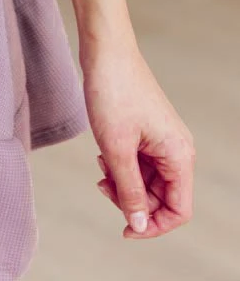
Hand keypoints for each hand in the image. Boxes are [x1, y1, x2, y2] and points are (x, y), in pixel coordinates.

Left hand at [82, 39, 194, 239]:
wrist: (105, 51)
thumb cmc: (112, 93)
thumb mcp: (116, 149)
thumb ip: (129, 191)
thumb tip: (139, 226)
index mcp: (179, 156)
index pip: (178, 210)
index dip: (153, 226)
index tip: (123, 229)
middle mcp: (177, 150)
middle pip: (161, 198)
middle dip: (131, 201)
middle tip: (102, 186)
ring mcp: (163, 140)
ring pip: (147, 182)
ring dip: (123, 183)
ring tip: (100, 168)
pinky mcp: (148, 131)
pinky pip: (139, 163)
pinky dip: (121, 166)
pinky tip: (102, 155)